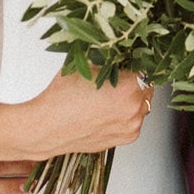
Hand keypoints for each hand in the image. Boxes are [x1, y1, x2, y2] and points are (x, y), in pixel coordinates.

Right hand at [25, 67, 151, 156]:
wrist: (46, 127)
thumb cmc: (61, 99)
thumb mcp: (86, 65)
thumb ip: (110, 59)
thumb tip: (121, 54)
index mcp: (128, 87)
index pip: (147, 67)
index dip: (137, 61)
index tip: (131, 60)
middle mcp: (133, 109)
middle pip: (147, 87)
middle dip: (136, 80)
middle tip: (120, 76)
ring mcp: (130, 127)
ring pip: (141, 105)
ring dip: (132, 98)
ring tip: (110, 95)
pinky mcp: (124, 139)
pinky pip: (133, 121)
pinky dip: (126, 114)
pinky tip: (107, 109)